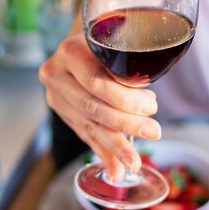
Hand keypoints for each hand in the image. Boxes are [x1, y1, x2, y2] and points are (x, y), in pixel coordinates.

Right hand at [38, 33, 160, 181]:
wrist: (85, 39)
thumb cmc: (109, 39)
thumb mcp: (116, 43)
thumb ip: (127, 69)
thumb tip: (148, 104)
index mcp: (69, 52)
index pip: (97, 83)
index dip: (125, 99)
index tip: (152, 108)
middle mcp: (55, 74)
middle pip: (92, 107)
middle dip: (125, 125)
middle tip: (153, 133)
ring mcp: (55, 95)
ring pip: (88, 125)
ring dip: (115, 146)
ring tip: (134, 163)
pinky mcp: (61, 110)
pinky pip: (84, 133)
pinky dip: (103, 152)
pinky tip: (116, 170)